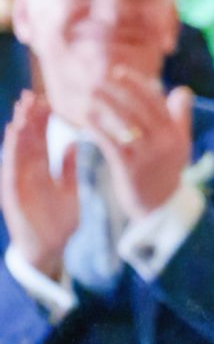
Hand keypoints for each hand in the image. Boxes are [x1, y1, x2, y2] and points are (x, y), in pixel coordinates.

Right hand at [0, 93, 77, 278]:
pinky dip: (12, 152)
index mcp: (41, 170)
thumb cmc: (59, 219)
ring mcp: (18, 183)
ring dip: (18, 132)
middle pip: (26, 141)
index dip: (42, 120)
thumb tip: (72, 143)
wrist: (51, 248)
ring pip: (16, 153)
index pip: (40, 139)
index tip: (47, 99)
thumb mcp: (70, 190)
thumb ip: (68, 168)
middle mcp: (27, 173)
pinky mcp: (13, 194)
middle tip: (30, 95)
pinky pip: (11, 170)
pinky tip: (15, 137)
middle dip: (27, 119)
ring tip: (20, 112)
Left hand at [90, 71, 191, 215]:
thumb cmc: (166, 172)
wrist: (162, 208)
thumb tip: (182, 90)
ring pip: (126, 122)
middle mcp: (164, 141)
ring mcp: (148, 155)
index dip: (137, 85)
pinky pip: (112, 142)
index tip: (119, 72)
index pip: (156, 101)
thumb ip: (180, 117)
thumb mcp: (180, 144)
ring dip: (106, 104)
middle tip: (99, 77)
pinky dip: (98, 127)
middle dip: (119, 90)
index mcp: (175, 133)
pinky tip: (86, 118)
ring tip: (89, 92)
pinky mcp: (130, 168)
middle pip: (141, 108)